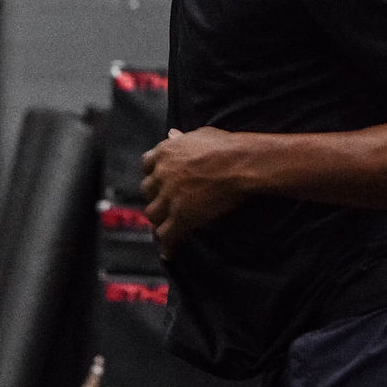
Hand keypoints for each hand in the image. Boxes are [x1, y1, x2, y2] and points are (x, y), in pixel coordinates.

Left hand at [141, 127, 245, 257]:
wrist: (239, 164)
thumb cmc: (225, 146)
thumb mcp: (199, 135)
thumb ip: (181, 139)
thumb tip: (172, 134)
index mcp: (165, 152)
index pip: (146, 164)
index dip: (153, 173)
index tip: (159, 180)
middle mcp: (162, 174)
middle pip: (147, 190)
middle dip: (155, 196)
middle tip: (164, 203)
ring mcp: (170, 196)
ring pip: (153, 214)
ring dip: (159, 219)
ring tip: (166, 226)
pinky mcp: (181, 216)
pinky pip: (167, 235)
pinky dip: (168, 245)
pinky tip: (169, 252)